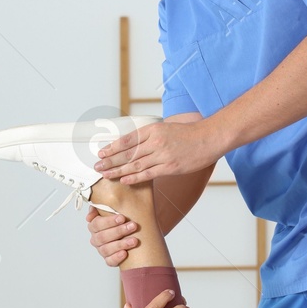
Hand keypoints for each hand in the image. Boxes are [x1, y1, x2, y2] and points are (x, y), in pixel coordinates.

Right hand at [84, 206, 138, 267]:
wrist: (136, 233)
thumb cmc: (126, 219)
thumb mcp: (120, 207)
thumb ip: (109, 202)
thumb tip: (101, 199)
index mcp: (95, 225)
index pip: (97, 224)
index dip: (109, 221)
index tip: (122, 217)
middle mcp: (96, 238)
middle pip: (102, 236)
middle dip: (119, 231)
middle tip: (133, 226)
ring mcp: (102, 250)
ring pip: (106, 249)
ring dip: (120, 244)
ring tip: (134, 240)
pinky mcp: (109, 260)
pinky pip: (109, 261)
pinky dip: (116, 258)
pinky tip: (125, 253)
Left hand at [93, 119, 222, 183]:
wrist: (209, 138)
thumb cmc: (189, 133)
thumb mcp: (167, 128)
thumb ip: (151, 135)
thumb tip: (135, 143)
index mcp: (153, 130)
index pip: (127, 139)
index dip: (112, 147)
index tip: (101, 153)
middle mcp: (156, 142)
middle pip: (128, 153)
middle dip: (111, 161)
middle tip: (97, 166)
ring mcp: (162, 155)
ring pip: (135, 164)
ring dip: (118, 171)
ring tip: (106, 175)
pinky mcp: (170, 167)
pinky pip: (148, 174)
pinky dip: (135, 177)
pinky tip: (124, 180)